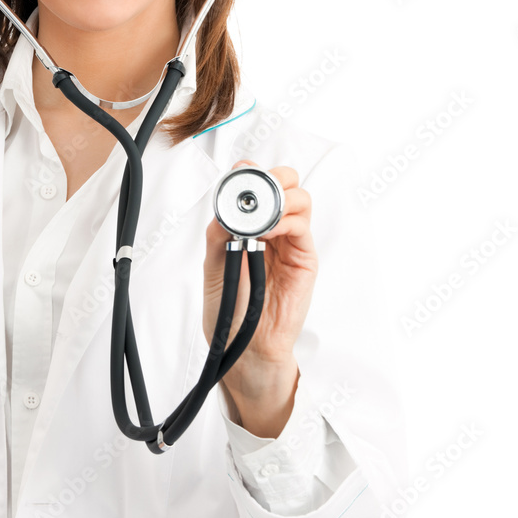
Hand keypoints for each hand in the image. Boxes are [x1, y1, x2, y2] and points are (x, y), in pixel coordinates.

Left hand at [203, 160, 317, 434]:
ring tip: (261, 216)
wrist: (244, 345)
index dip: (251, 173)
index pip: (256, 185)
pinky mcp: (304, 259)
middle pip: (285, 183)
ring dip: (281, 197)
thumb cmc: (228, 308)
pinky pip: (302, 227)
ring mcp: (291, 242)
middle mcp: (272, 228)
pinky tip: (267, 232)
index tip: (240, 172)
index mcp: (248, 225)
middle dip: (273, 176)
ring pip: (300, 198)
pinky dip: (286, 220)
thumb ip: (219, 233)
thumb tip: (225, 206)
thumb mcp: (213, 265)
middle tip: (257, 188)